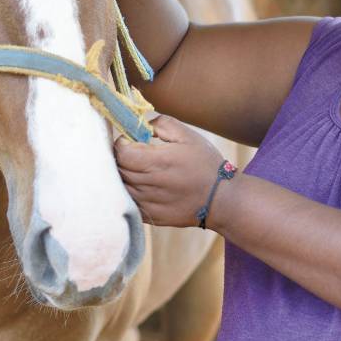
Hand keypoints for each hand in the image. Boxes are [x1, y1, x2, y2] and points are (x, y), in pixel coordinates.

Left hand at [113, 116, 227, 228]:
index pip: (122, 152)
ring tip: (137, 169)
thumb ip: (162, 124)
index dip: (122, 143)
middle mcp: (151, 184)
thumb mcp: (188, 136)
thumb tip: (141, 125)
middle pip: (118, 169)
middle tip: (132, 152)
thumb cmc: (206, 164)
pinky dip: (129, 192)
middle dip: (121, 158)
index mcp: (159, 162)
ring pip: (121, 187)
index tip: (130, 140)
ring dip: (123, 175)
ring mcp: (149, 203)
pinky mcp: (151, 216)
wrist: (222, 200)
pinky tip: (142, 186)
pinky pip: (129, 202)